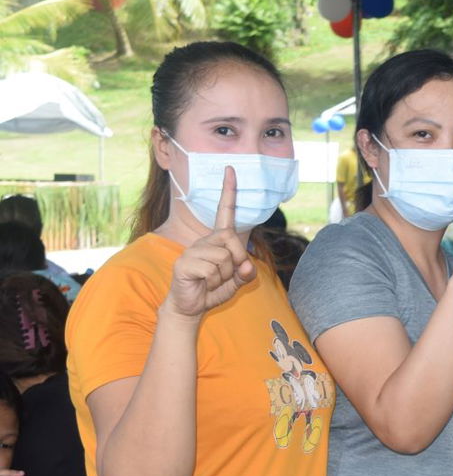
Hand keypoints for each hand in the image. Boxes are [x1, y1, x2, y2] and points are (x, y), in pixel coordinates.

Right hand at [163, 168, 255, 317]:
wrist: (191, 306)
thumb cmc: (213, 289)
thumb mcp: (236, 281)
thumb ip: (246, 272)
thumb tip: (246, 265)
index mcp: (217, 240)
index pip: (225, 212)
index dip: (228, 191)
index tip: (231, 169)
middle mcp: (203, 240)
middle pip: (231, 239)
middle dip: (236, 260)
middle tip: (225, 275)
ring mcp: (192, 250)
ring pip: (223, 258)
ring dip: (224, 275)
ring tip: (212, 281)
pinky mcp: (184, 263)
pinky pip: (211, 269)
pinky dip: (213, 281)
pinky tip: (202, 284)